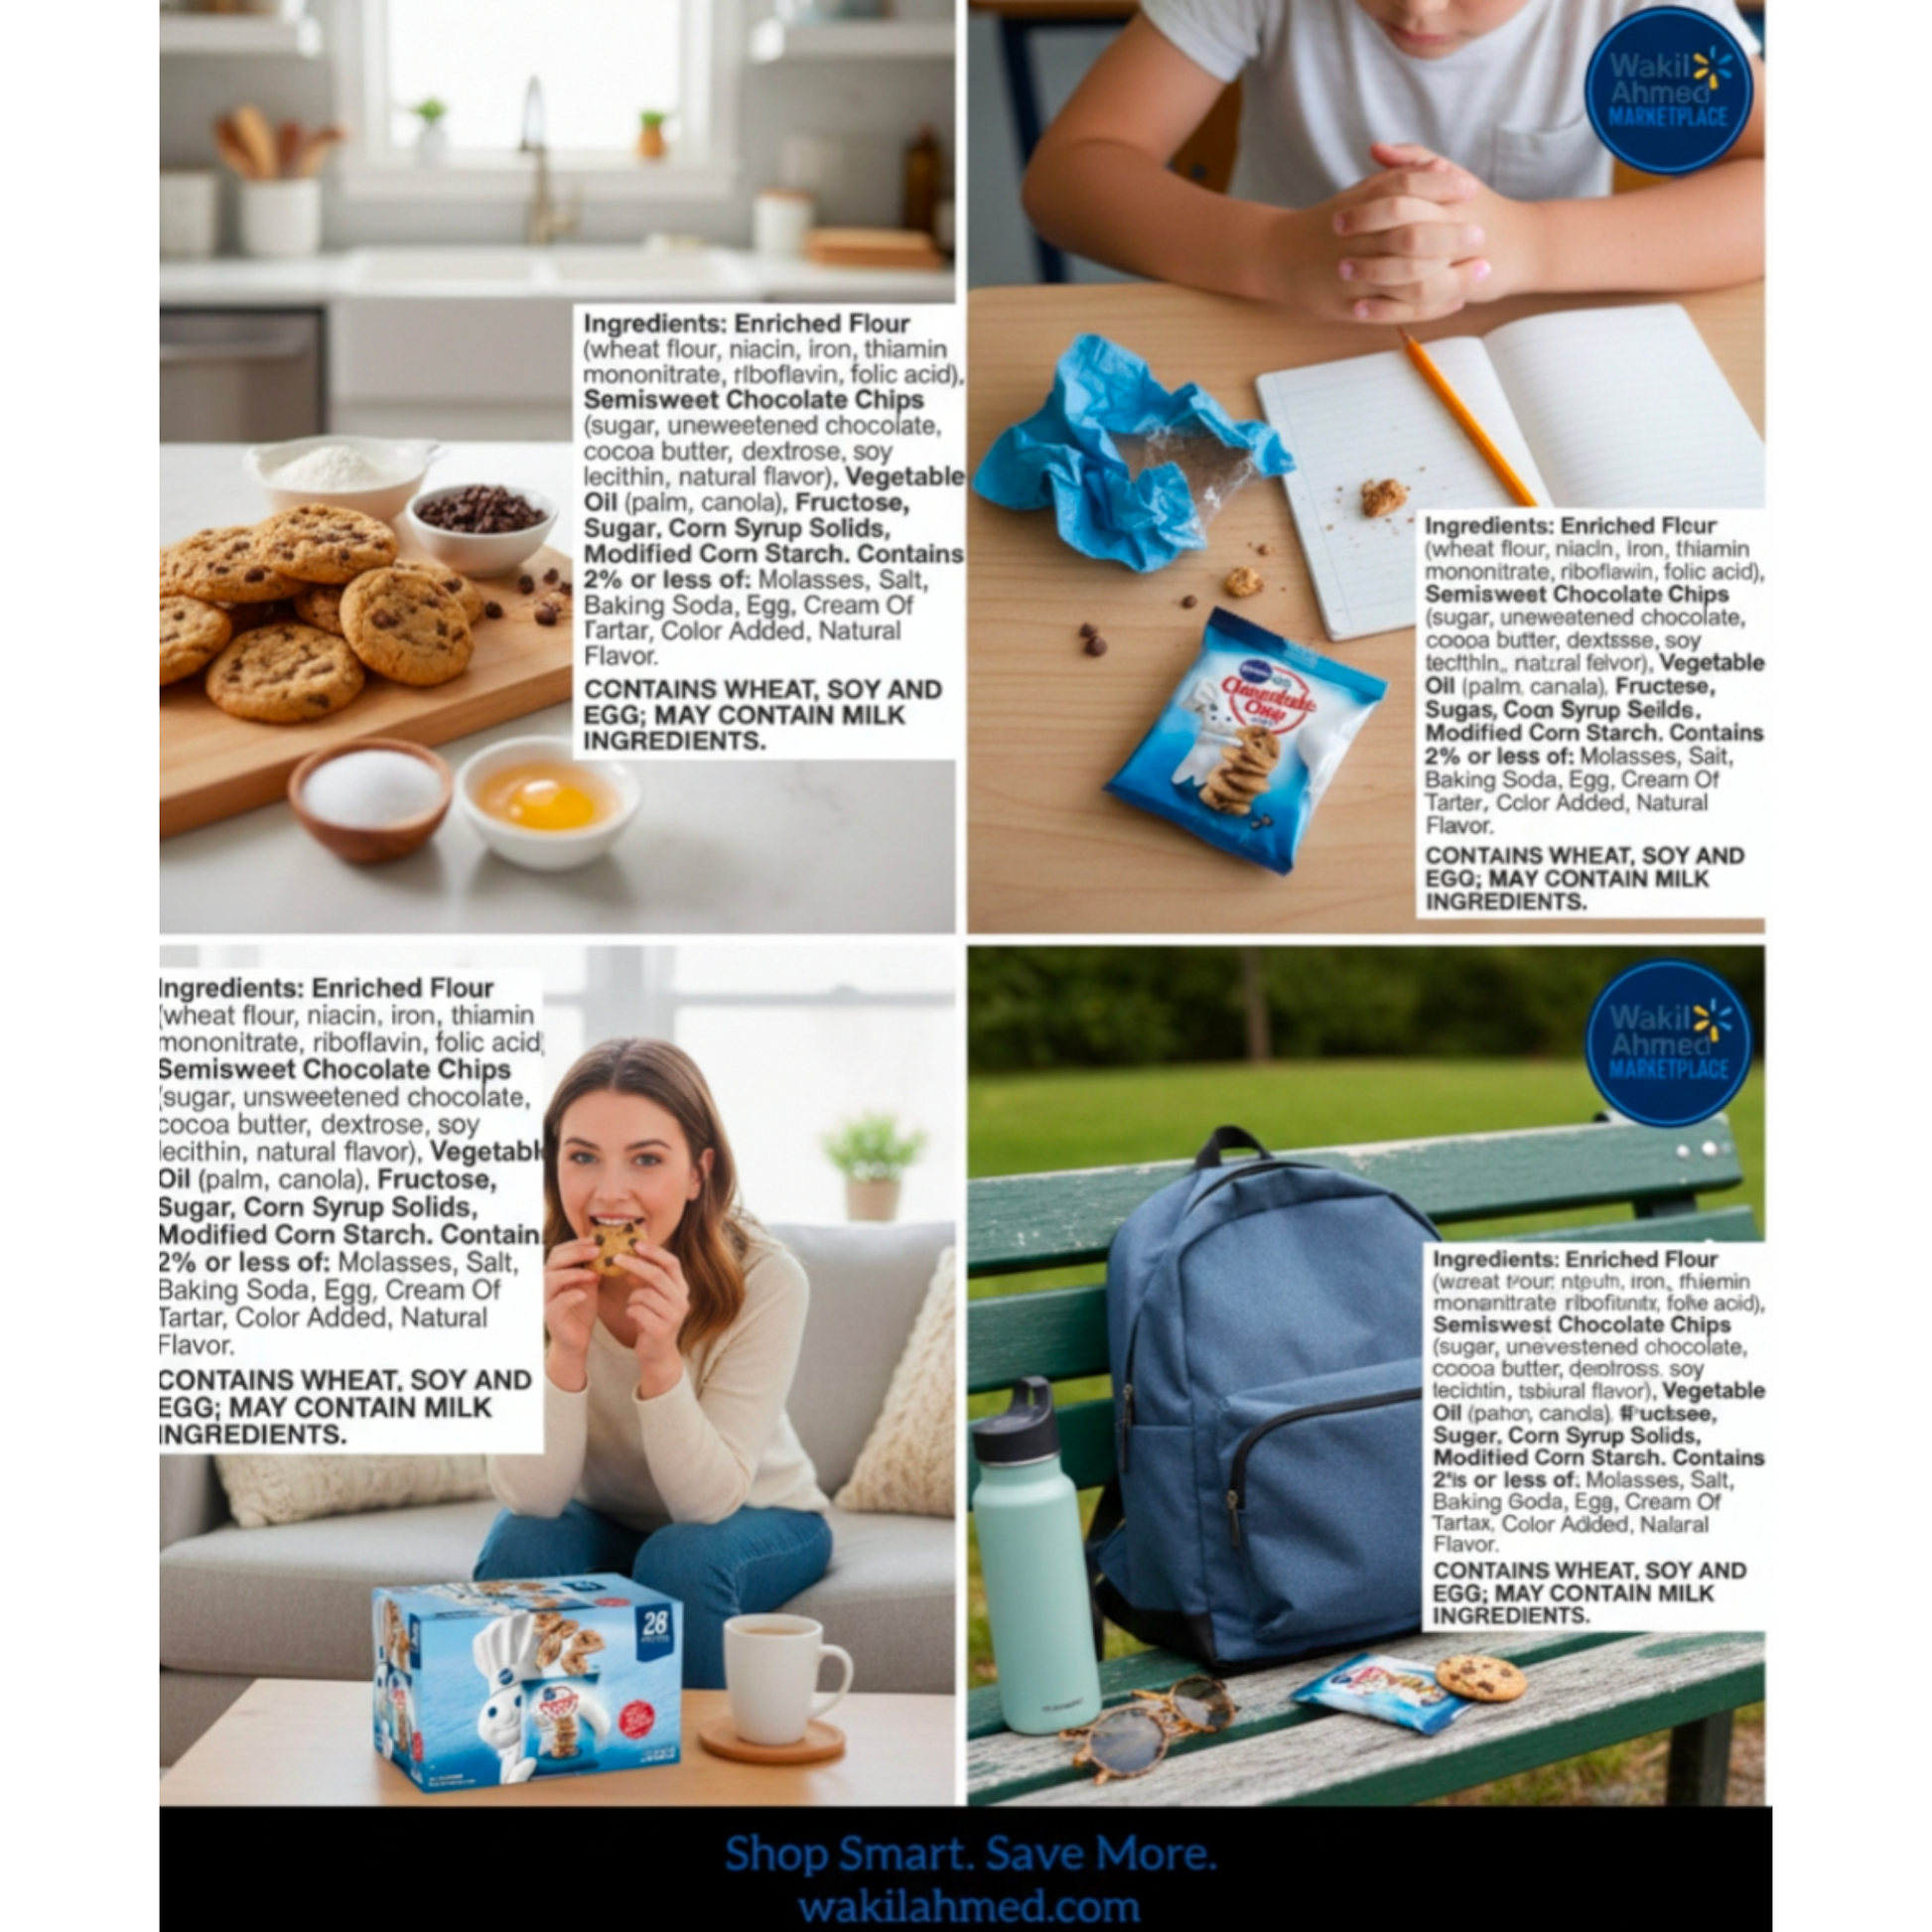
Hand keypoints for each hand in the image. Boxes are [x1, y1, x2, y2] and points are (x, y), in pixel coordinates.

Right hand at [542, 1236, 599, 1389]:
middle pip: (554, 1260)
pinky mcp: (551, 1315)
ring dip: (574, 1273)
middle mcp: (547, 1284)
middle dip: (576, 1253)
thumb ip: (594, 1268)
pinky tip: (584, 1294)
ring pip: (552, 1279)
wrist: (576, 1339)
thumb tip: (611, 1248)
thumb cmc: (582, 1310)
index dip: (576, 1243)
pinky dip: (570, 1295)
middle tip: (597, 1251)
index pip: (559, 1251)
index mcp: (556, 1273)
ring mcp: (547, 1299)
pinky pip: (556, 1302)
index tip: (596, 1240)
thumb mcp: (590, 1284)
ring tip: (594, 1273)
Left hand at [613, 1240, 689, 1400]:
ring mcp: (673, 1316)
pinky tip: (633, 1317)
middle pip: (656, 1275)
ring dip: (632, 1298)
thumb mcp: (654, 1297)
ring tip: (633, 1306)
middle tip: (616, 1258)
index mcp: (682, 1289)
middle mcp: (682, 1301)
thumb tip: (631, 1257)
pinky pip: (637, 1310)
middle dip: (634, 1264)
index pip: (672, 1263)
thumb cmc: (653, 1321)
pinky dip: (630, 1311)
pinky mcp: (661, 1329)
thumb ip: (648, 1280)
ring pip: (644, 1294)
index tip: (636, 1243)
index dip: (654, 1252)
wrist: (658, 1355)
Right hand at [1273, 152, 1488, 323]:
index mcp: (1360, 205)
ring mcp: (1355, 277)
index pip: (1406, 187)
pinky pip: (1399, 310)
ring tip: (1479, 272)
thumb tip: (1441, 168)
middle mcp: (1358, 241)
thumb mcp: (1359, 193)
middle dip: (1451, 236)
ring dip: (1450, 277)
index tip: (1470, 188)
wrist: (1277, 257)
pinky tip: (1455, 299)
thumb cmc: (1327, 223)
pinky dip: (1431, 307)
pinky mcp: (1353, 306)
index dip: (1442, 187)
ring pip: (1410, 279)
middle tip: (1480, 234)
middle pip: (1413, 236)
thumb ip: (1398, 176)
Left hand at [1353, 144, 1545, 311]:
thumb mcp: (1452, 176)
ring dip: (1372, 272)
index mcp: (1450, 198)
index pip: (1405, 196)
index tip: (1338, 212)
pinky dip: (1385, 308)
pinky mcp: (1454, 291)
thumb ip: (1415, 160)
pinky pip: (1416, 304)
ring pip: (1409, 273)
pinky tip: (1357, 307)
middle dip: (1367, 237)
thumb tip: (1375, 149)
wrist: (1524, 245)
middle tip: (1336, 240)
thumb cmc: (1478, 209)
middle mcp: (1453, 229)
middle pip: (1406, 233)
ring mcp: (1454, 263)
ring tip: (1342, 270)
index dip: (1367, 207)